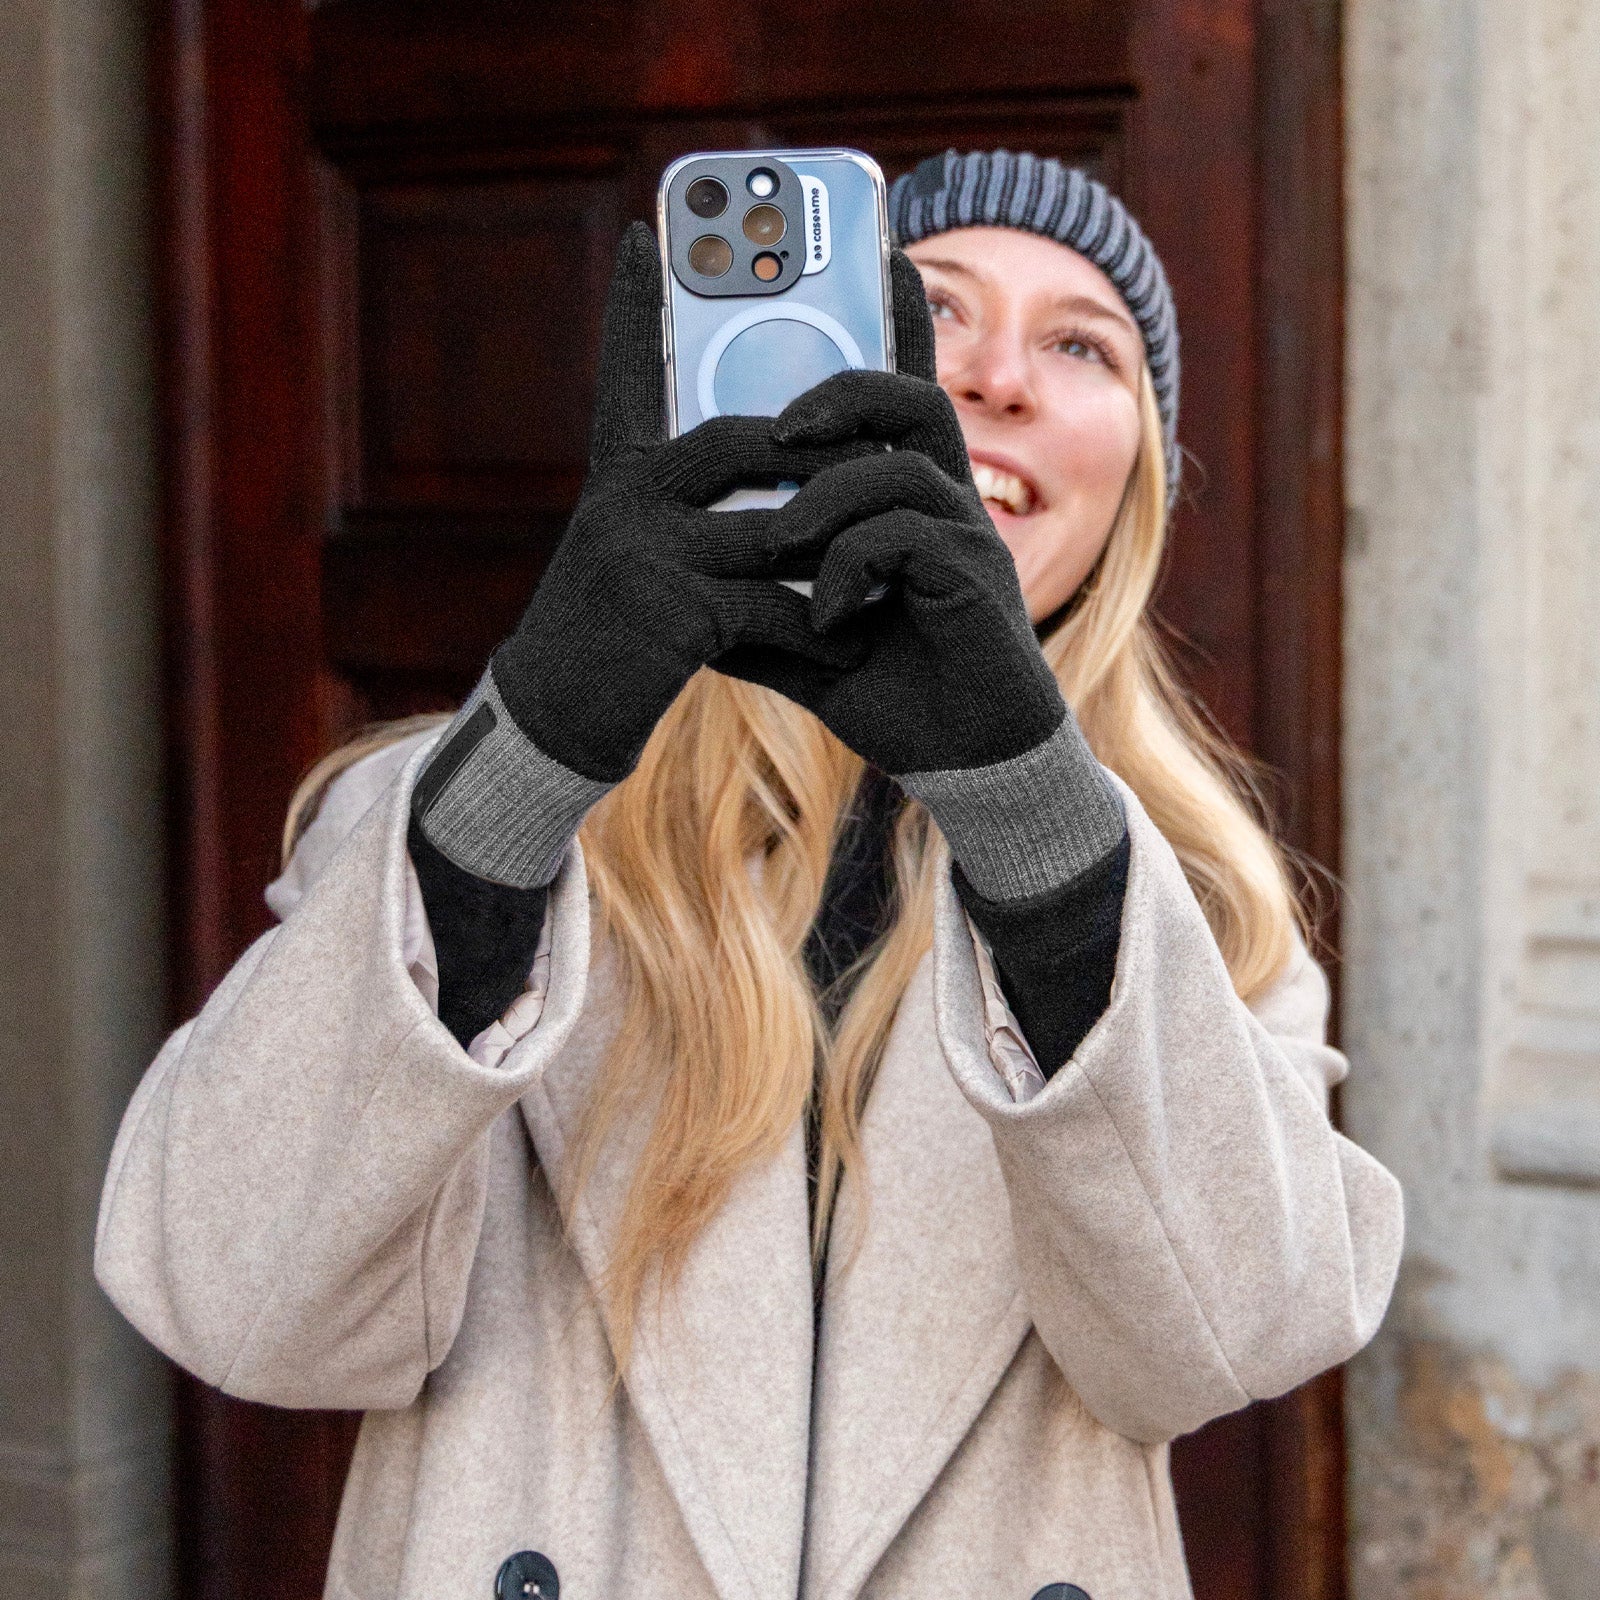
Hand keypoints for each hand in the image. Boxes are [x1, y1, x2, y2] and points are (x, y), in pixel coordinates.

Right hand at [496, 221, 871, 785]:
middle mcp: (623, 500)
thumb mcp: (637, 555)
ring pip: (777, 528)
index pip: (626, 374)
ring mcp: (642, 551)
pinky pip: (773, 606)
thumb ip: (685, 510)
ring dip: (839, 557)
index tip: (643, 233)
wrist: (551, 721)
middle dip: (824, 461)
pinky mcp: (669, 612)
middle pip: (745, 443)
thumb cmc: (611, 636)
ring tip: (888, 571)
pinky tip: (846, 655)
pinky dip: (818, 633)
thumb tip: (773, 466)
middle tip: (885, 470)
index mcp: (617, 479)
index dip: (635, 306)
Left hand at [716, 252, 1125, 903]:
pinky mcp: (977, 578)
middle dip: (841, 389)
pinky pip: (904, 535)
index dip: (894, 322)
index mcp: (906, 504)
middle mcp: (945, 505)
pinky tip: (826, 619)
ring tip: (780, 538)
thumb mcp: (803, 642)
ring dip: (828, 494)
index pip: (900, 394)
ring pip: (899, 464)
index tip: (876, 251)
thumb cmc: (892, 693)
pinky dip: (847, 569)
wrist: (963, 762)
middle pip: (910, 397)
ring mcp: (968, 537)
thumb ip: (756, 606)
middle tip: (779, 425)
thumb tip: (687, 590)